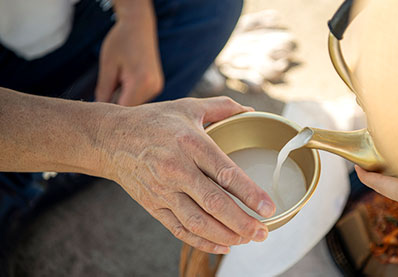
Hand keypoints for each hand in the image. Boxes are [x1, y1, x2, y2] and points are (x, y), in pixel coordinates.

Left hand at [96, 6, 162, 105]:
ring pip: (136, 106)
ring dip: (122, 102)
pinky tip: (121, 85)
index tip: (97, 116)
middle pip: (131, 110)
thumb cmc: (121, 42)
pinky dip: (129, 97)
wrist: (139, 26)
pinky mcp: (156, 86)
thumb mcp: (108, 66)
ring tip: (113, 88)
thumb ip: (104, 92)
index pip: (124, 109)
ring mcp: (157, 87)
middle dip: (116, 108)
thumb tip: (99, 112)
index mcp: (141, 81)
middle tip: (100, 104)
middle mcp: (153, 87)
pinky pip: (140, 99)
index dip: (110, 114)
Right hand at [99, 97, 275, 253]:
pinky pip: (179, 229)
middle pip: (214, 203)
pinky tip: (222, 245)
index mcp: (190, 143)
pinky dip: (202, 242)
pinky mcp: (153, 205)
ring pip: (198, 222)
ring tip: (247, 240)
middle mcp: (176, 169)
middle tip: (263, 232)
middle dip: (242, 222)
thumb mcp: (188, 106)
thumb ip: (223, 108)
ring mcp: (163, 190)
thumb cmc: (154, 121)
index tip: (268, 208)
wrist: (111, 138)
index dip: (249, 193)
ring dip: (225, 235)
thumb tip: (251, 112)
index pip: (225, 173)